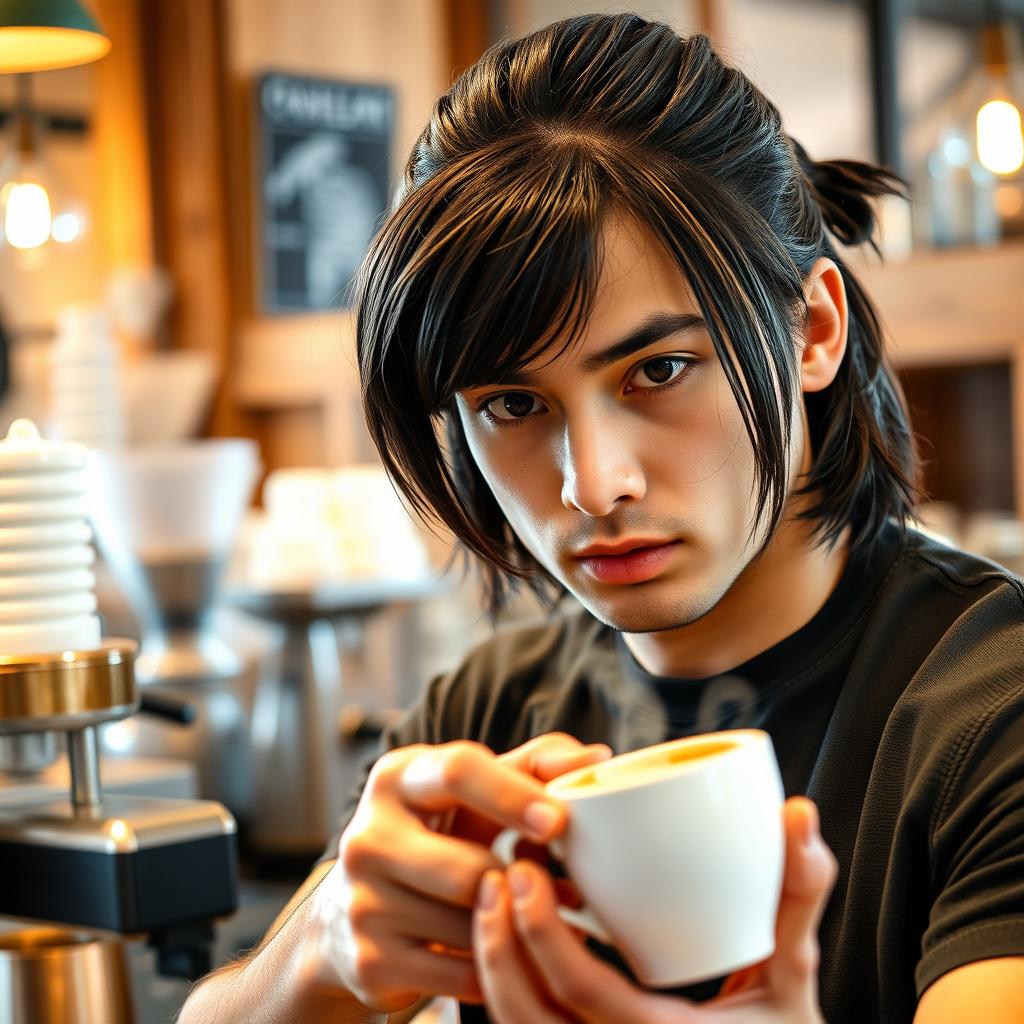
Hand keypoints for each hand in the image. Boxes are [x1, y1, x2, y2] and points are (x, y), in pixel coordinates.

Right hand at [306, 734, 611, 1012]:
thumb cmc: (438, 833)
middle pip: (468, 866)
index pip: (457, 772)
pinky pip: (459, 973)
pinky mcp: (370, 961)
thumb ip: (534, 767)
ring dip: (513, 926)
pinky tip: (509, 953)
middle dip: (518, 882)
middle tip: (562, 890)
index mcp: (397, 777)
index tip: (558, 822)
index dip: (513, 795)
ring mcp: (363, 901)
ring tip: (537, 917)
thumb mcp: (474, 792)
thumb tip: (596, 760)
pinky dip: (496, 968)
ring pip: (468, 923)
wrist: (358, 910)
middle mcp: (368, 835)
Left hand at [472, 796, 837, 1023]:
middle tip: (495, 872)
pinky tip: (503, 939)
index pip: (580, 993)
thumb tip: (798, 813)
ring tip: (489, 899)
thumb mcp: (795, 974)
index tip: (522, 866)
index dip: (540, 931)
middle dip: (498, 943)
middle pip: (527, 1018)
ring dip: (492, 965)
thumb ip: (797, 896)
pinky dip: (506, 989)